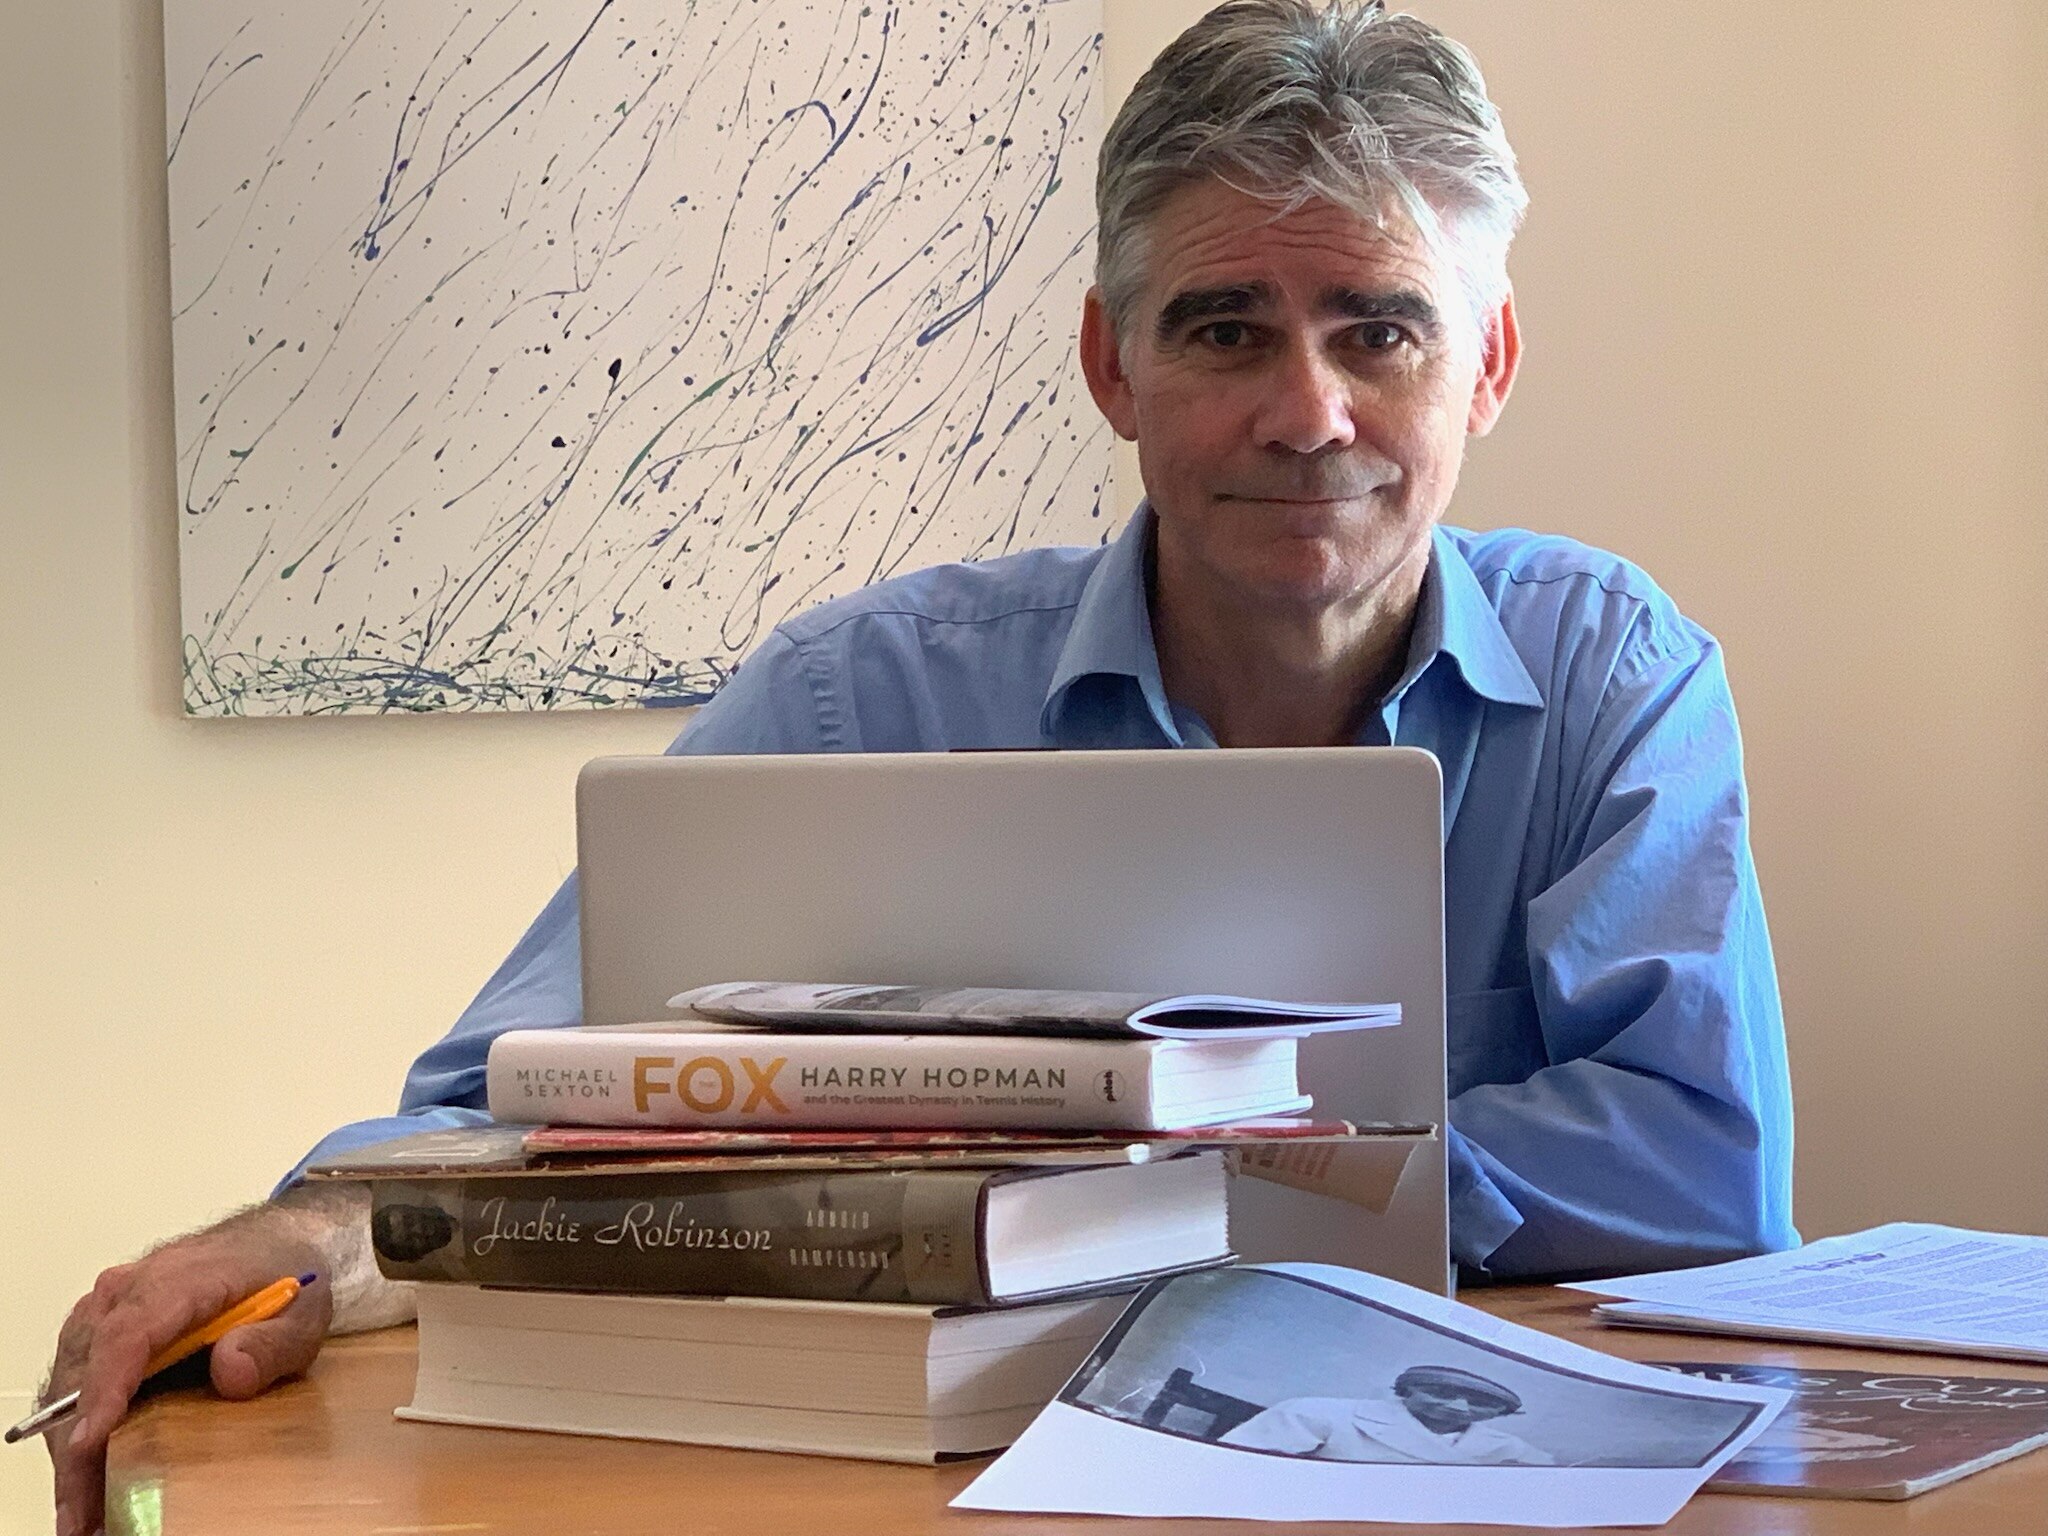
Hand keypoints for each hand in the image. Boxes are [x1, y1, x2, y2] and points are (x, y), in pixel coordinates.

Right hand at [45, 1215, 332, 1535]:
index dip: (106, 1389)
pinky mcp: (101, 1329)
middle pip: (85, 1367)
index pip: (129, 1335)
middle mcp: (130, 1289)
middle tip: (84, 1513)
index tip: (92, 1441)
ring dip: (68, 1447)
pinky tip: (84, 1479)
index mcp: (179, 1279)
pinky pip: (75, 1379)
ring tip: (81, 1513)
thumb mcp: (304, 1312)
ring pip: (69, 1379)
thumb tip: (230, 1371)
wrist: (274, 1243)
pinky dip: (73, 1430)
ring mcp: (109, 1308)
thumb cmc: (284, 1275)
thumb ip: (272, 1343)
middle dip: (77, 1444)